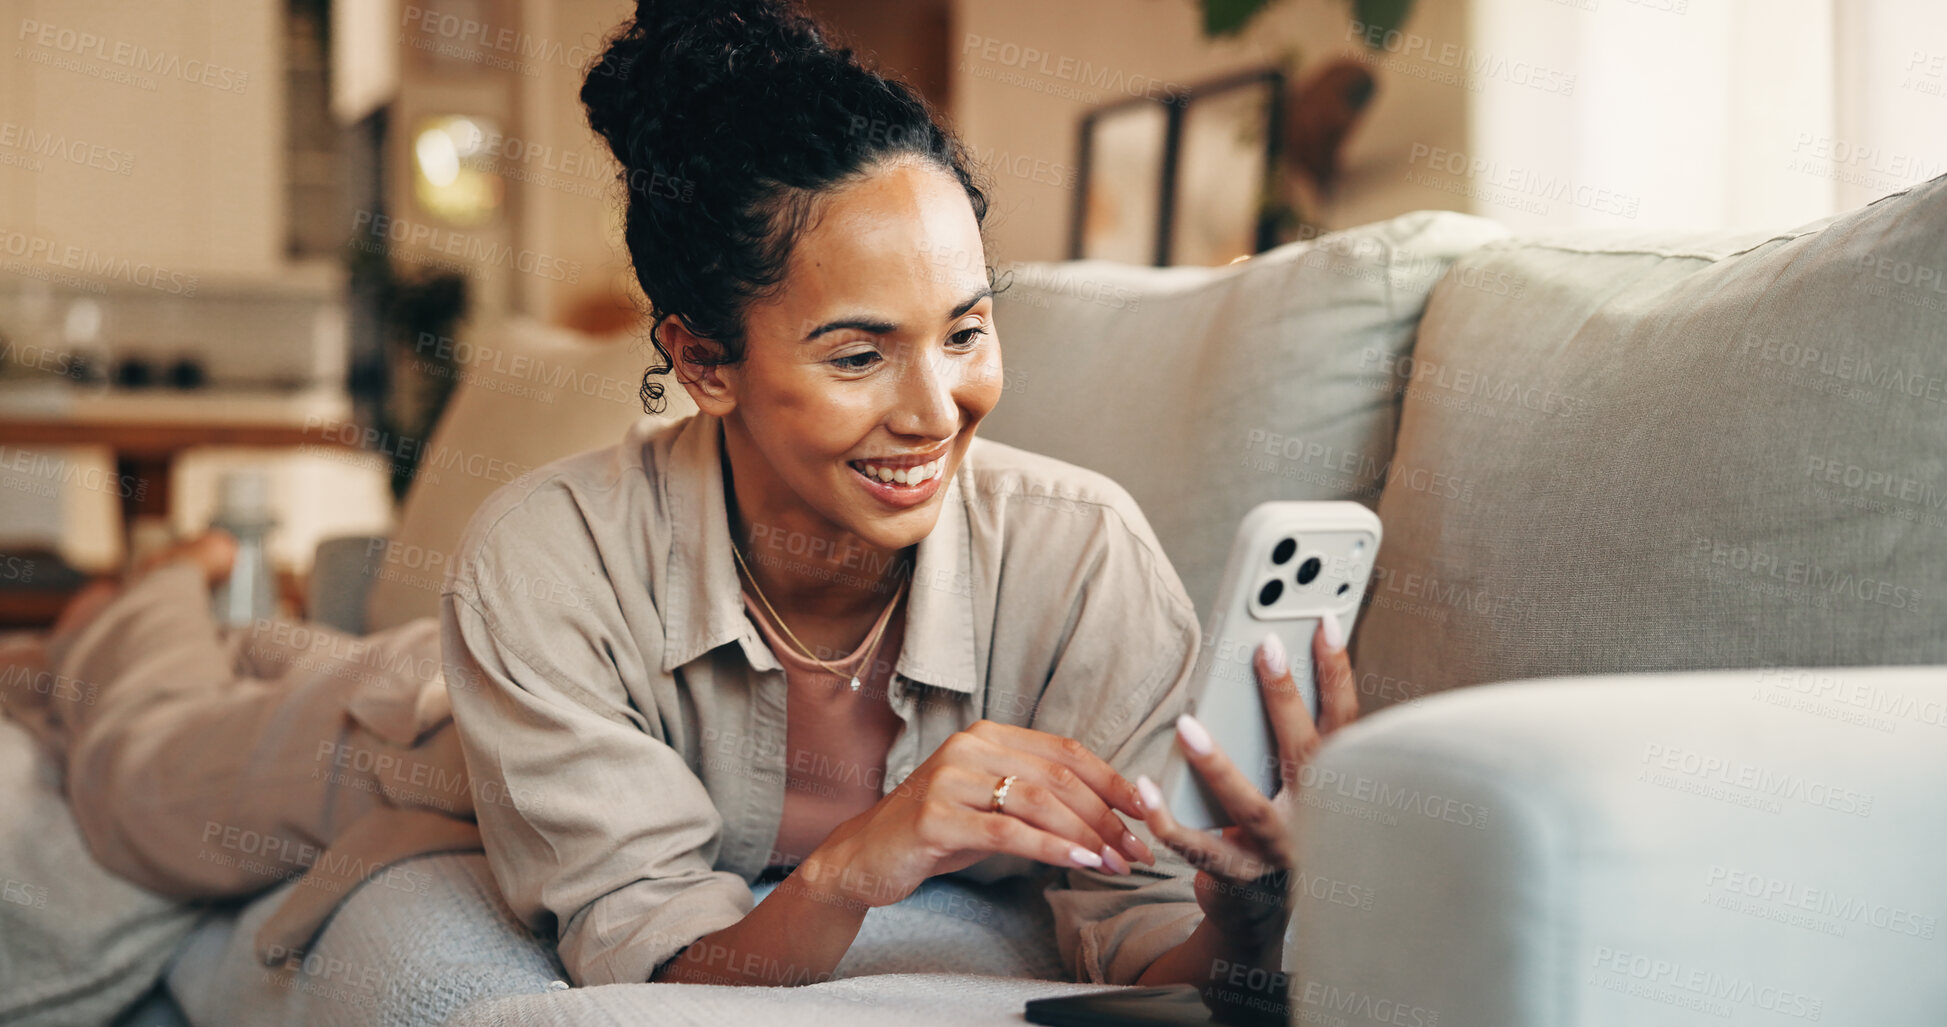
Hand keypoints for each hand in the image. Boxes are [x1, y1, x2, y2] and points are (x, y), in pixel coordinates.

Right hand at [802, 720, 1156, 909]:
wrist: (865, 857)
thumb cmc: (938, 832)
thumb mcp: (992, 805)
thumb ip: (1038, 797)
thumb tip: (1110, 814)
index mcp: (988, 736)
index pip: (1066, 752)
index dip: (1113, 780)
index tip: (1147, 810)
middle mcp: (970, 748)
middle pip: (1059, 779)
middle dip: (1108, 817)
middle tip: (1139, 849)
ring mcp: (949, 779)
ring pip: (1038, 803)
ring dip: (1087, 836)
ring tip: (1117, 863)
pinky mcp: (935, 817)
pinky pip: (1007, 833)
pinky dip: (1052, 848)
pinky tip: (1080, 863)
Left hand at [1136, 614, 1359, 949]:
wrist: (1263, 912)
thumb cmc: (1277, 826)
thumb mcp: (1294, 780)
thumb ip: (1285, 734)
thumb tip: (1266, 659)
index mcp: (1335, 788)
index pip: (1344, 723)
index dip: (1337, 672)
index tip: (1324, 621)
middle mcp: (1315, 820)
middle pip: (1306, 754)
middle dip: (1287, 698)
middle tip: (1264, 646)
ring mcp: (1277, 853)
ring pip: (1250, 806)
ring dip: (1219, 764)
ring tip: (1187, 725)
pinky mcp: (1238, 877)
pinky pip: (1200, 848)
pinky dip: (1170, 821)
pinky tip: (1146, 790)